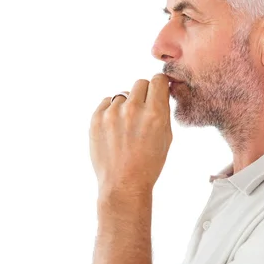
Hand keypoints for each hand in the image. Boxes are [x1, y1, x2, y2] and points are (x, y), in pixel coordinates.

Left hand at [89, 73, 172, 194]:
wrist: (124, 183)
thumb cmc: (149, 163)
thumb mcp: (166, 137)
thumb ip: (163, 111)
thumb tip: (160, 91)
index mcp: (155, 113)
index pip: (158, 80)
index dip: (159, 85)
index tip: (157, 90)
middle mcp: (133, 109)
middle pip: (140, 83)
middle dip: (144, 94)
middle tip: (143, 111)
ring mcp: (112, 113)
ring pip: (123, 95)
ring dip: (127, 105)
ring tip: (127, 127)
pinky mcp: (96, 119)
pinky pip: (107, 103)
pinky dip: (111, 111)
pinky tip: (115, 129)